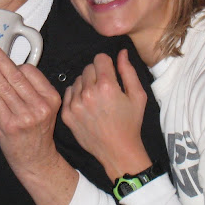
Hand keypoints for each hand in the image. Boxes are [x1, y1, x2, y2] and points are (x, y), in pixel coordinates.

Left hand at [0, 42, 62, 175]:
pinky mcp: (10, 124)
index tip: (2, 56)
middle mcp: (40, 106)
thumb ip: (32, 90)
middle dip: (0, 59)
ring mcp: (25, 116)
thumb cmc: (36, 134)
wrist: (36, 160)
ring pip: (4, 85)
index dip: (14, 63)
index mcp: (51, 98)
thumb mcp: (44, 108)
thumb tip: (11, 69)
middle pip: (16, 76)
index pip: (31, 72)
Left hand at [62, 50, 150, 180]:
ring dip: (86, 84)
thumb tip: (122, 52)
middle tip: (105, 89)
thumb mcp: (137, 96)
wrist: (117, 151)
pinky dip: (76, 95)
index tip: (111, 73)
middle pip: (88, 68)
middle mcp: (88, 93)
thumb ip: (128, 71)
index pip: (100, 58)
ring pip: (78, 80)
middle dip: (97, 74)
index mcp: (107, 86)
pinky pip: (68, 93)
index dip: (107, 64)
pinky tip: (87, 105)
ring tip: (96, 99)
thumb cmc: (130, 123)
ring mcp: (75, 104)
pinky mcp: (67, 114)